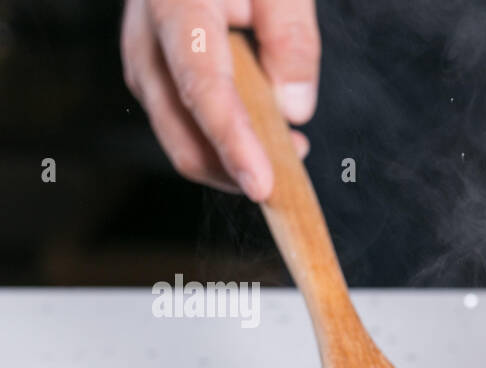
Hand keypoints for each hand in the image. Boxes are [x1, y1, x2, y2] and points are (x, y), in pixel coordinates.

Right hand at [121, 0, 319, 199]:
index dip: (231, 142)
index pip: (202, 85)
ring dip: (231, 158)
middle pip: (179, 126)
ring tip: (289, 146)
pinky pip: (183, 122)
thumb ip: (290, 36)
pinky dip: (222, 142)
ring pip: (177, 134)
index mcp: (175, 3)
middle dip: (233, 167)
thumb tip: (294, 109)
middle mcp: (146, 35)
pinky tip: (265, 134)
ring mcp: (144, 56)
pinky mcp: (155, 72)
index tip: (262, 185)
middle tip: (291, 171)